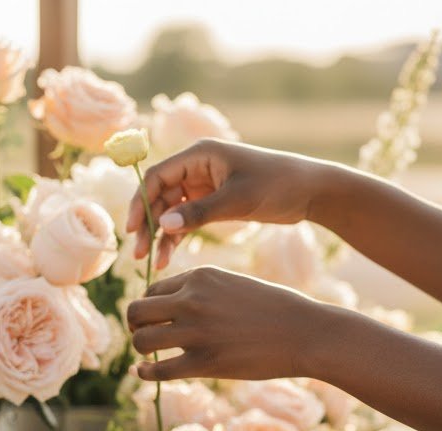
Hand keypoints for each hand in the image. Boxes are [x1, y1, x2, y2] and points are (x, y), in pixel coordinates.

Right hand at [126, 140, 334, 268]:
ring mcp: (203, 186)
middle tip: (138, 254)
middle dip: (147, 225)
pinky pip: (186, 221)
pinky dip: (177, 238)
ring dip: (160, 236)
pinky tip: (170, 258)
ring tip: (154, 263)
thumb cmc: (276, 185)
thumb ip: (199, 214)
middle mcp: (196, 167)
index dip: (139, 203)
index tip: (132, 231)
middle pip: (159, 197)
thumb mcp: (237, 200)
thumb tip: (162, 224)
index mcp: (199, 155)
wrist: (309, 191)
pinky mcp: (212, 202)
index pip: (156, 177)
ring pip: (170, 212)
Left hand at [127, 266, 341, 381]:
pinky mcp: (203, 362)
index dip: (150, 307)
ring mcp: (196, 332)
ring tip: (148, 355)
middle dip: (135, 325)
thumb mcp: (232, 285)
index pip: (152, 289)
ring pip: (141, 340)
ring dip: (140, 349)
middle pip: (136, 311)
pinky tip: (143, 372)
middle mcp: (192, 300)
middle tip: (143, 336)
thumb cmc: (273, 310)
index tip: (156, 320)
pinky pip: (158, 369)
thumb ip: (201, 291)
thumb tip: (169, 307)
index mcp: (200, 276)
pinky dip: (145, 372)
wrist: (304, 333)